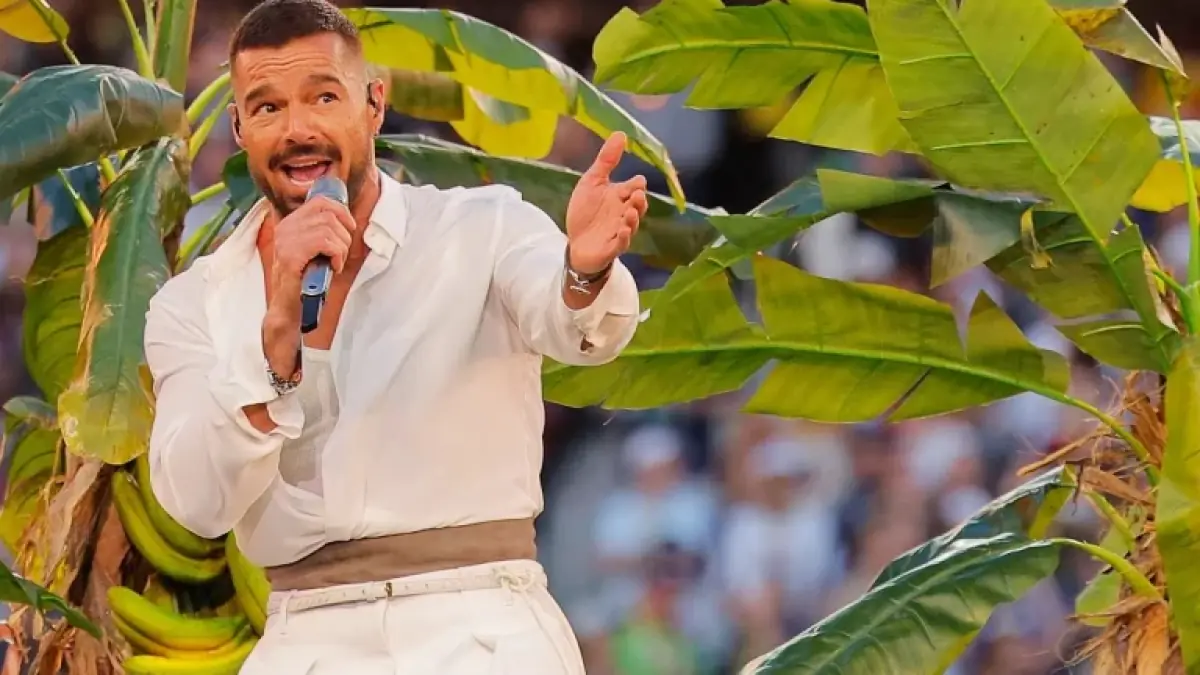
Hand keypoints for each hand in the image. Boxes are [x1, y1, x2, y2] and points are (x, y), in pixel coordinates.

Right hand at [269, 197, 356, 292]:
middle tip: (342, 253)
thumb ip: (324, 232)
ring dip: (341, 248)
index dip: (341, 211)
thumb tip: (348, 221)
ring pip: (329, 229)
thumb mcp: (316, 250)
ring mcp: (286, 240)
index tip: (350, 227)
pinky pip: (325, 243)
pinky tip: (334, 267)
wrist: (288, 305)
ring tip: (336, 262)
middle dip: (344, 235)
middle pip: (328, 215)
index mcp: (290, 223)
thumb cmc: (307, 279)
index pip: (319, 202)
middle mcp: (285, 228)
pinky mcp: (291, 255)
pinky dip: (337, 255)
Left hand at [565, 132, 649, 274]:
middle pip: (638, 205)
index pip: (634, 187)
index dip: (636, 185)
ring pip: (632, 224)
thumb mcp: (592, 182)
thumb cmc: (585, 211)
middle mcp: (624, 212)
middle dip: (638, 201)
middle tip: (636, 194)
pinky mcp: (613, 246)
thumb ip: (606, 160)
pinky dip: (624, 237)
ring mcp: (620, 230)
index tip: (637, 181)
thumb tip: (621, 133)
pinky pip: (622, 243)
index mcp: (620, 195)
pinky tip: (623, 231)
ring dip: (633, 218)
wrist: (575, 241)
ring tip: (630, 212)